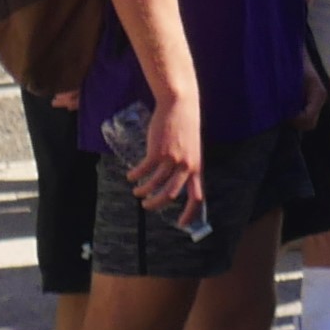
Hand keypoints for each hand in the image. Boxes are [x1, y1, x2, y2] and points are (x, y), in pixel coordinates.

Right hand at [134, 89, 205, 213]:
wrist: (181, 105)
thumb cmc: (186, 127)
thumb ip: (187, 164)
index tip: (181, 224)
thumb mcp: (192, 149)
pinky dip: (136, 176)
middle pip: (171, 195)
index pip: (198, 197)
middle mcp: (186, 166)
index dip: (190, 213)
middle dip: (157, 204)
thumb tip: (177, 180)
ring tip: (136, 191)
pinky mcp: (158, 151)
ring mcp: (172, 159)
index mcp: (197, 167)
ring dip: (143, 191)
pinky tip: (131, 176)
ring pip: (155, 185)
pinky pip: (144, 171)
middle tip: (147, 206)